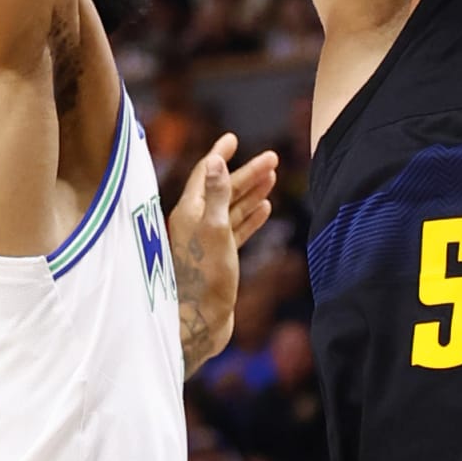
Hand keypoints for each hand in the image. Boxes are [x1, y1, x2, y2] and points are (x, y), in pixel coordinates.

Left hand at [168, 133, 278, 378]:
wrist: (200, 321)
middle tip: (272, 158)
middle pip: (223, 189)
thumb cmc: (205, 277)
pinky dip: (250, 217)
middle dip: (247, 172)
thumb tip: (216, 159)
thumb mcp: (213, 230)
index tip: (233, 139)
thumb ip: (217, 194)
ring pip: (232, 209)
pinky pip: (236, 230)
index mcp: (189, 212)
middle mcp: (195, 223)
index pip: (205, 173)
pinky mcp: (218, 259)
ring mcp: (207, 241)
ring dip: (251, 192)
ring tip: (272, 177)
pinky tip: (265, 209)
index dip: (219, 154)